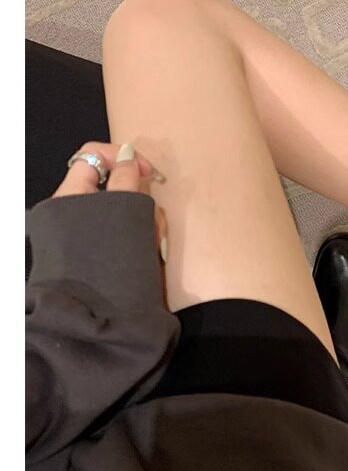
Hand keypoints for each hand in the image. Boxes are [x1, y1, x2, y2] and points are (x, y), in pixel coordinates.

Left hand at [54, 141, 167, 261]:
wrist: (103, 317)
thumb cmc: (111, 264)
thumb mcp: (122, 215)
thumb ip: (126, 179)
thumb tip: (127, 152)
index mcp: (70, 197)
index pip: (93, 156)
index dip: (123, 157)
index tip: (150, 173)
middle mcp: (77, 211)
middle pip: (116, 185)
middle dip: (142, 201)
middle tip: (153, 223)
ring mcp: (93, 232)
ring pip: (128, 209)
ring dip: (147, 222)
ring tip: (154, 245)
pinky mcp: (106, 249)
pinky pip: (128, 230)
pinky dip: (142, 236)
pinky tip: (151, 252)